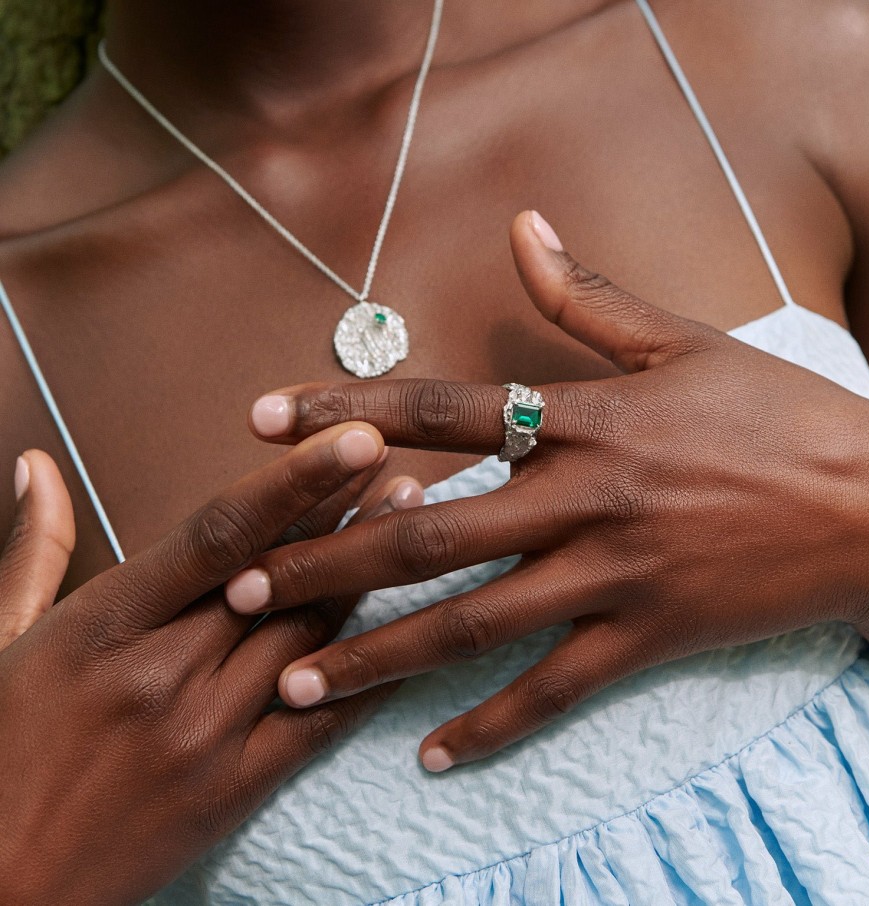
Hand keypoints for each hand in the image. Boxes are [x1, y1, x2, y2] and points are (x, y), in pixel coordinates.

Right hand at [0, 426, 422, 904]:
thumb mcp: (3, 637)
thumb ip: (34, 548)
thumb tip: (37, 465)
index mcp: (106, 624)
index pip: (220, 531)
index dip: (294, 480)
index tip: (348, 439)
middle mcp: (165, 673)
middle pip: (280, 574)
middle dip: (343, 509)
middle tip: (391, 459)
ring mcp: (207, 733)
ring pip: (310, 634)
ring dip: (367, 572)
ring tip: (410, 519)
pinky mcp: (235, 788)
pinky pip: (322, 720)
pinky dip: (370, 672)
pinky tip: (409, 630)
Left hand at [229, 211, 868, 771]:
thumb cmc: (772, 415)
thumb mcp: (679, 343)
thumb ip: (587, 296)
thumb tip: (524, 226)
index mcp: (580, 420)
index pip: (438, 409)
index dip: (344, 410)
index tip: (262, 423)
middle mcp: (579, 500)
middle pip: (426, 531)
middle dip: (326, 560)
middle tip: (239, 584)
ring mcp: (608, 578)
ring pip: (469, 623)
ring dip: (374, 656)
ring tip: (292, 686)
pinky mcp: (642, 639)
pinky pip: (551, 692)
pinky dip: (488, 726)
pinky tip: (428, 755)